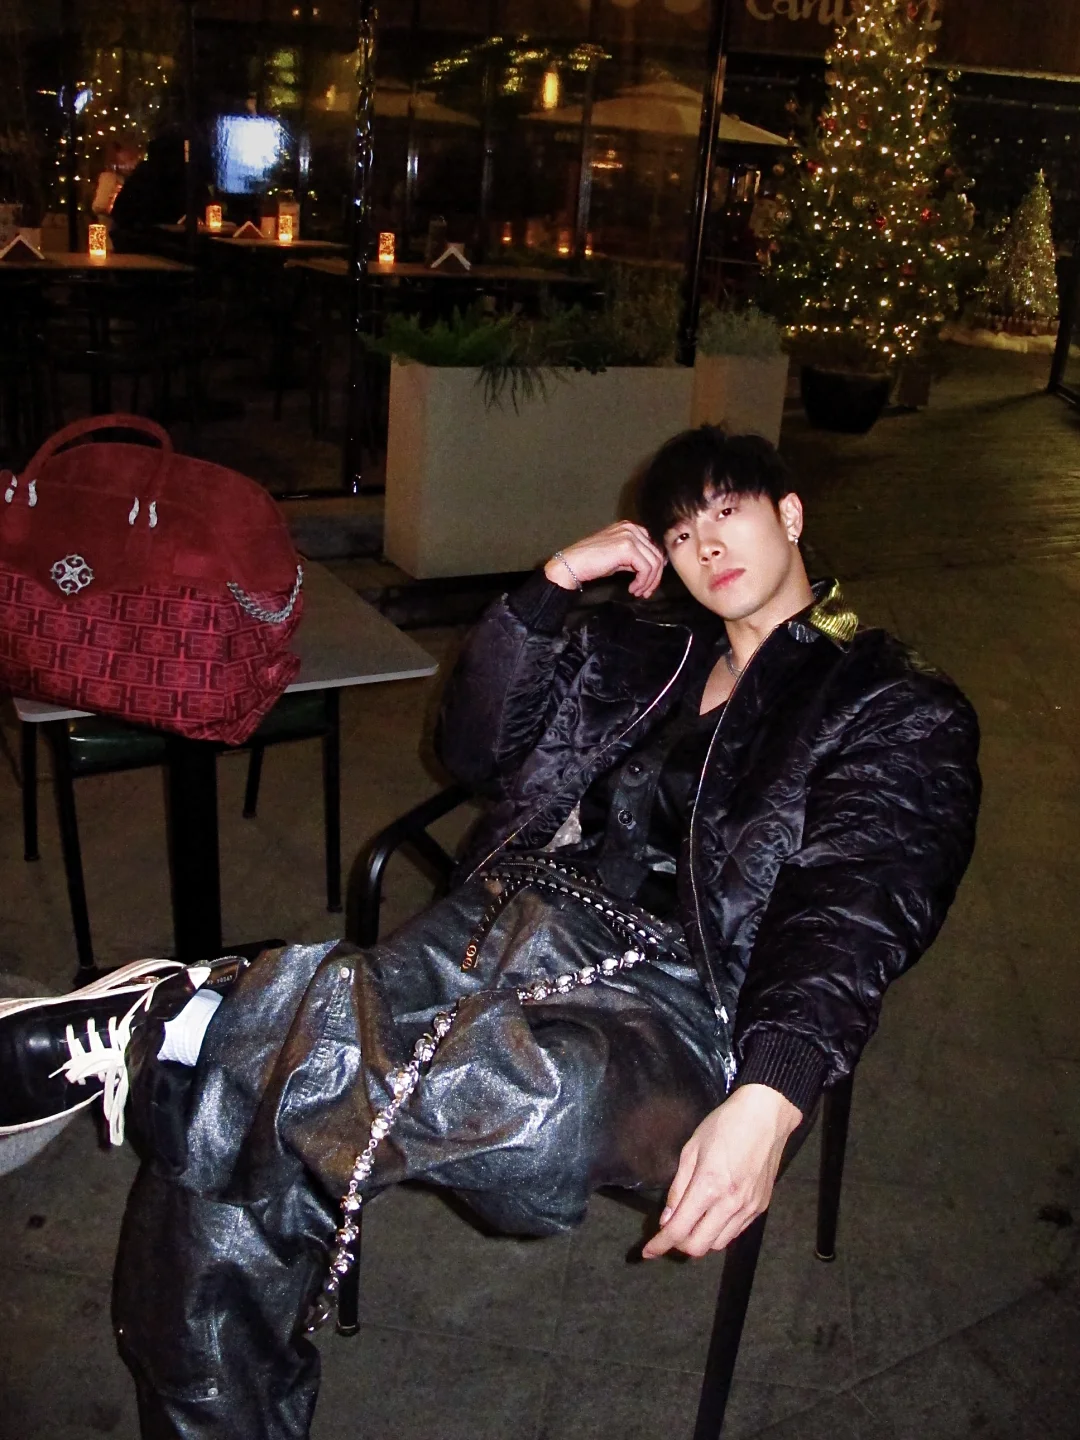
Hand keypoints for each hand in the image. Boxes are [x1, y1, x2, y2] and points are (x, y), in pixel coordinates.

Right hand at [545, 521, 665, 599]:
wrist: (572, 564)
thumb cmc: (591, 562)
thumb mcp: (618, 556)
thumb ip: (635, 557)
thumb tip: (653, 568)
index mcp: (630, 527)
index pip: (654, 547)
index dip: (656, 568)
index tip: (649, 583)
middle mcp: (632, 528)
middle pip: (657, 554)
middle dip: (654, 577)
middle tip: (645, 592)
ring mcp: (630, 536)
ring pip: (654, 562)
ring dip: (648, 582)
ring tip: (638, 592)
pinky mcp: (627, 548)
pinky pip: (646, 568)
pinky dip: (642, 582)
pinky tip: (632, 589)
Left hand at [642, 1085, 802, 1259]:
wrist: (766, 1116)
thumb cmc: (725, 1125)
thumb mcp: (691, 1149)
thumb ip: (678, 1188)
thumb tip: (667, 1219)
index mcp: (709, 1186)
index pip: (679, 1230)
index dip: (660, 1244)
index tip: (648, 1252)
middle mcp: (730, 1204)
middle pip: (699, 1247)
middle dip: (679, 1244)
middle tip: (671, 1229)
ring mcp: (749, 1208)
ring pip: (718, 1244)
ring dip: (700, 1239)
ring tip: (692, 1222)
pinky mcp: (761, 1207)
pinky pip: (735, 1232)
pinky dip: (719, 1231)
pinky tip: (713, 1215)